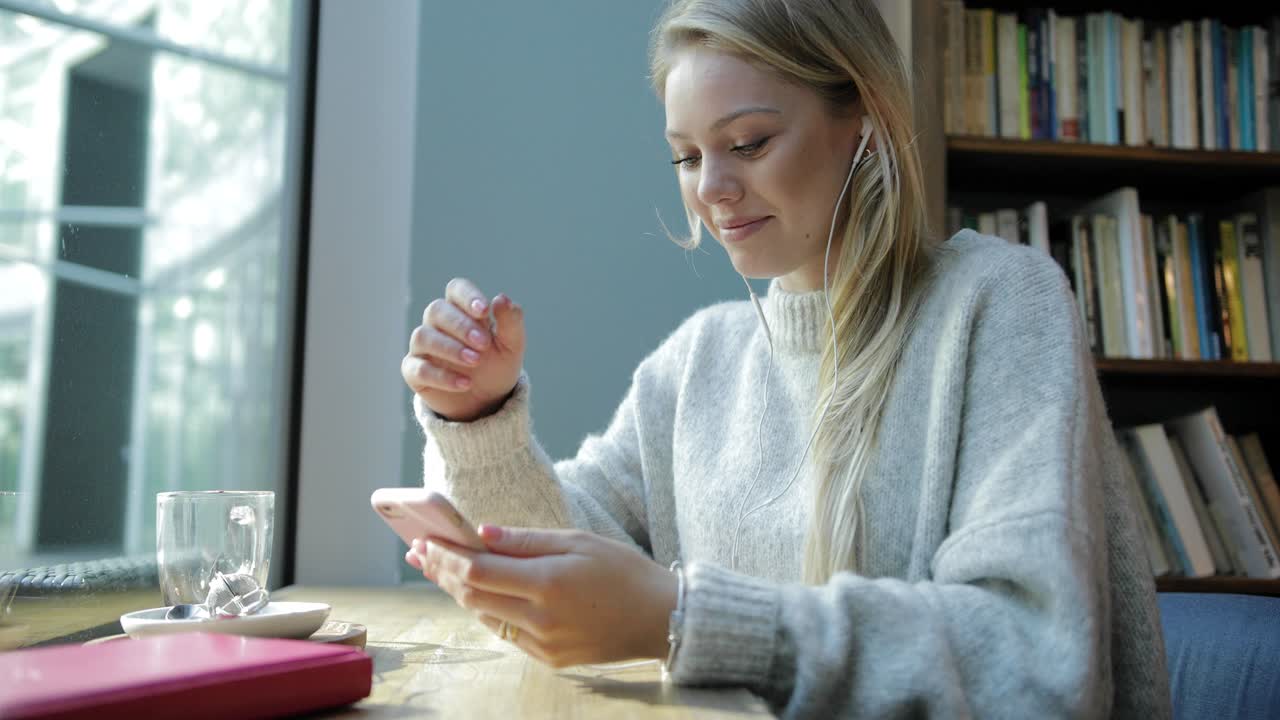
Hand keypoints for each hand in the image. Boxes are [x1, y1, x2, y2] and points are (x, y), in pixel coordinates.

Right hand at [402, 278, 524, 421]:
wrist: (487, 402)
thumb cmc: (497, 366)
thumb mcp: (511, 346)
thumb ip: (511, 321)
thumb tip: (502, 298)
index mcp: (462, 310)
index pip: (456, 289)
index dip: (467, 296)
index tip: (485, 311)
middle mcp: (438, 324)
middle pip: (437, 310)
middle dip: (460, 325)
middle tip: (484, 344)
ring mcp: (423, 347)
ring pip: (423, 336)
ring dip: (450, 348)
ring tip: (475, 362)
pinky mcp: (414, 372)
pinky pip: (419, 368)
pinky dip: (441, 376)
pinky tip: (465, 384)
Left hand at [406, 526, 677, 667]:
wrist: (660, 618)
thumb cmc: (624, 572)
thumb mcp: (579, 541)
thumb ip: (527, 540)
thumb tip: (481, 534)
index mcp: (549, 582)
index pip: (478, 570)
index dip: (446, 555)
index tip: (425, 540)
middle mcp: (541, 618)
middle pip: (472, 595)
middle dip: (442, 572)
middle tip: (421, 553)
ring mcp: (544, 643)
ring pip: (485, 616)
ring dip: (459, 592)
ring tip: (439, 569)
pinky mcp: (549, 658)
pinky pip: (506, 632)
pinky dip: (488, 610)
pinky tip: (477, 593)